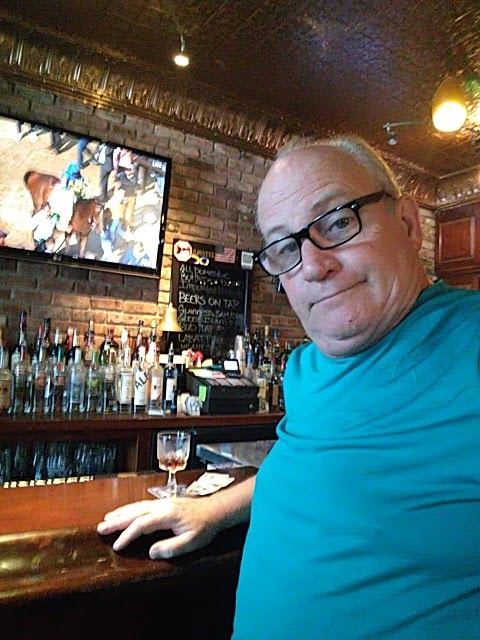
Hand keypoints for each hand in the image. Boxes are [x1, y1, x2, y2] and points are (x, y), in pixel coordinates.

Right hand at [97, 497, 221, 559]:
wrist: (216, 511)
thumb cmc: (205, 527)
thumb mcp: (191, 542)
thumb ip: (170, 548)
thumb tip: (151, 552)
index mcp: (167, 515)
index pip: (142, 524)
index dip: (127, 535)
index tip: (117, 546)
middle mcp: (162, 506)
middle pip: (135, 512)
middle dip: (117, 520)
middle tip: (101, 528)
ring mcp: (162, 503)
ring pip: (137, 507)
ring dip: (121, 513)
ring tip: (106, 519)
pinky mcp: (164, 504)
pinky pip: (142, 505)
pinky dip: (130, 509)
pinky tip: (124, 513)